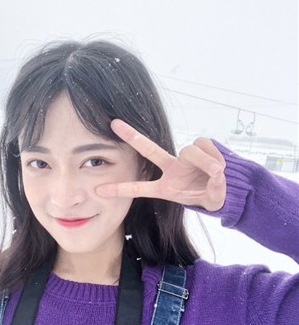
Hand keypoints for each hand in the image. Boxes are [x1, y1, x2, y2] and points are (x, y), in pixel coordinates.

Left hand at [96, 119, 225, 210]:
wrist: (225, 187)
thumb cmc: (210, 196)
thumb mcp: (211, 200)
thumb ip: (214, 190)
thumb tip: (217, 174)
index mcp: (165, 188)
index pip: (140, 188)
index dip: (121, 189)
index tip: (100, 189)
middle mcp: (171, 169)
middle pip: (149, 150)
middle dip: (132, 136)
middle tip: (114, 124)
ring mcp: (183, 158)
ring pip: (190, 151)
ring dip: (205, 161)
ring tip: (216, 173)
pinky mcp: (198, 147)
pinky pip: (204, 144)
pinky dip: (214, 155)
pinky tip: (220, 165)